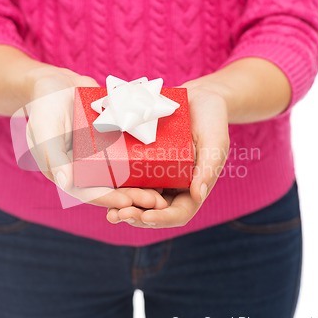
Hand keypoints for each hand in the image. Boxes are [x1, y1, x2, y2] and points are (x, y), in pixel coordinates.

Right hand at [24, 66, 166, 209]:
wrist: (58, 83)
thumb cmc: (44, 106)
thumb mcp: (44, 128)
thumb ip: (53, 156)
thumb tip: (66, 184)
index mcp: (66, 173)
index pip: (88, 192)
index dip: (109, 199)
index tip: (129, 203)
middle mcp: (85, 169)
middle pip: (111, 188)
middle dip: (133, 196)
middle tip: (157, 201)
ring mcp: (100, 157)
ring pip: (124, 175)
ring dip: (142, 184)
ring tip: (164, 189)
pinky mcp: (112, 143)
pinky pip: (129, 154)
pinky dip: (145, 161)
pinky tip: (166, 164)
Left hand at [107, 82, 228, 227]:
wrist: (198, 98)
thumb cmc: (212, 120)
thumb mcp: (215, 142)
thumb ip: (207, 168)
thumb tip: (198, 196)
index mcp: (192, 188)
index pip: (178, 213)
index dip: (162, 218)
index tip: (146, 217)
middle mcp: (172, 186)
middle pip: (153, 211)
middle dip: (136, 216)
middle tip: (118, 215)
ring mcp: (156, 175)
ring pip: (138, 199)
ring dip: (123, 207)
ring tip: (109, 211)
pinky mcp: (142, 162)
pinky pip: (129, 177)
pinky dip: (118, 187)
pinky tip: (103, 188)